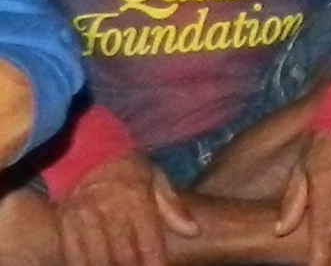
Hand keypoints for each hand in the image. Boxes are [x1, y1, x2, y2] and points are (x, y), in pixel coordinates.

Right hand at [56, 153, 197, 265]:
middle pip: (124, 255)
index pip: (150, 242)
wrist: (85, 149)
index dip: (155, 262)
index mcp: (138, 201)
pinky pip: (71, 252)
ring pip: (98, 258)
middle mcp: (111, 212)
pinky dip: (81, 264)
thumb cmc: (127, 166)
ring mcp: (85, 218)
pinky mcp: (63, 221)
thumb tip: (193, 231)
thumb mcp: (155, 178)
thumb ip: (173, 206)